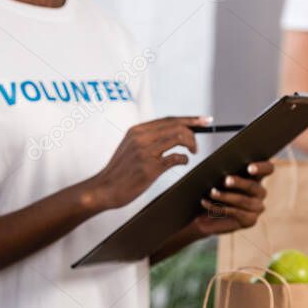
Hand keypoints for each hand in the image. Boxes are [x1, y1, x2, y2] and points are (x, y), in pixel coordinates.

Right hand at [90, 116, 210, 210]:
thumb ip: (147, 139)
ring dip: (191, 144)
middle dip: (194, 130)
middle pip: (176, 125)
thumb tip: (172, 134)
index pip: (169, 119)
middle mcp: (141, 137)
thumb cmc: (119, 171)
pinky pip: (175, 157)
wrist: (103, 189)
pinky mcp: (149, 168)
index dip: (189, 119)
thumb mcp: (129, 147)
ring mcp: (145, 152)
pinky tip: (183, 162)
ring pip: (178, 137)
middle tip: (198, 143)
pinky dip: (184, 159)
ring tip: (192, 152)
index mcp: (136, 131)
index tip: (204, 120)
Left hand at [184, 161, 273, 237]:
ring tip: (212, 192)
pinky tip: (206, 202)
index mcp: (257, 175)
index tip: (249, 168)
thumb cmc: (214, 187)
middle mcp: (260, 191)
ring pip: (243, 200)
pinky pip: (236, 213)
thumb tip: (217, 168)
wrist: (206, 212)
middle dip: (239, 182)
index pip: (268, 168)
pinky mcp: (250, 220)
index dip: (261, 167)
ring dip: (226, 196)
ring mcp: (257, 207)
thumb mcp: (217, 178)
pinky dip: (219, 207)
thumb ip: (222, 172)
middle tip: (226, 180)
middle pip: (253, 186)